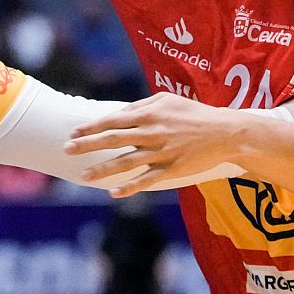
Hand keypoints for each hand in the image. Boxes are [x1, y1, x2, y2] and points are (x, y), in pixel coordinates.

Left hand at [65, 93, 244, 197]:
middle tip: (66, 150)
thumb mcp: (167, 100)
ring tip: (84, 176)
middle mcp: (152, 132)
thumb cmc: (194, 114)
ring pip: (127, 162)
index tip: (73, 133)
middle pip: (114, 139)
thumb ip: (141, 105)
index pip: (113, 121)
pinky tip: (114, 193)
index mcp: (149, 114)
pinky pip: (148, 179)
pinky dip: (131, 187)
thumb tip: (117, 114)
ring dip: (103, 170)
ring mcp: (162, 152)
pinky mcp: (173, 169)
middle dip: (88, 145)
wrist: (226, 133)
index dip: (92, 127)